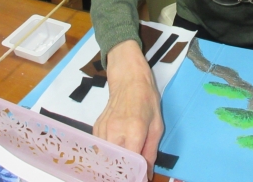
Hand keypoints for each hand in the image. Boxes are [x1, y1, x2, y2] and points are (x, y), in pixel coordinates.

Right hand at [94, 40, 162, 178]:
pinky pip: (100, 149)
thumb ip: (150, 152)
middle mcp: (115, 132)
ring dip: (113, 164)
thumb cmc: (146, 100)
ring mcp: (103, 130)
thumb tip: (146, 175)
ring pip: (104, 158)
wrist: (128, 79)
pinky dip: (107, 154)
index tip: (138, 178)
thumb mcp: (157, 126)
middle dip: (122, 172)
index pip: (130, 163)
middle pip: (114, 164)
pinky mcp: (95, 128)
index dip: (134, 175)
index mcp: (134, 130)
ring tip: (123, 166)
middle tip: (130, 173)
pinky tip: (115, 153)